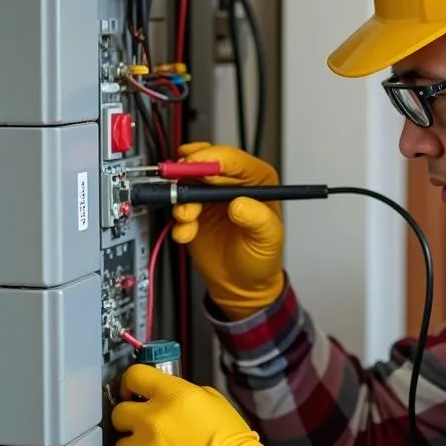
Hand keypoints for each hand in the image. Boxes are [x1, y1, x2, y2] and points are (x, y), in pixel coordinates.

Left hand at [111, 364, 282, 445]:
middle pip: (119, 412)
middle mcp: (153, 420)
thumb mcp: (217, 405)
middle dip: (130, 420)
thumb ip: (186, 396)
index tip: (132, 393)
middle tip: (146, 430)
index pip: (135, 376)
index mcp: (174, 396)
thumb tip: (170, 398)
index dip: (132, 385)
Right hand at [171, 142, 283, 319]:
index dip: (212, 159)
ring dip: (181, 198)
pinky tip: (187, 232)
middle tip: (179, 185)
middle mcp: (233, 183)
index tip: (195, 166)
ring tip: (187, 218)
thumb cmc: (261, 260)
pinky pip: (178, 205)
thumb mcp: (267, 239)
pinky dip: (177, 219)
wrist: (240, 285)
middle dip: (189, 173)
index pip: (234, 160)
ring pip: (188, 181)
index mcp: (258, 181)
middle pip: (206, 163)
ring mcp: (211, 196)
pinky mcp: (195, 211)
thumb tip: (239, 203)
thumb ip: (257, 219)